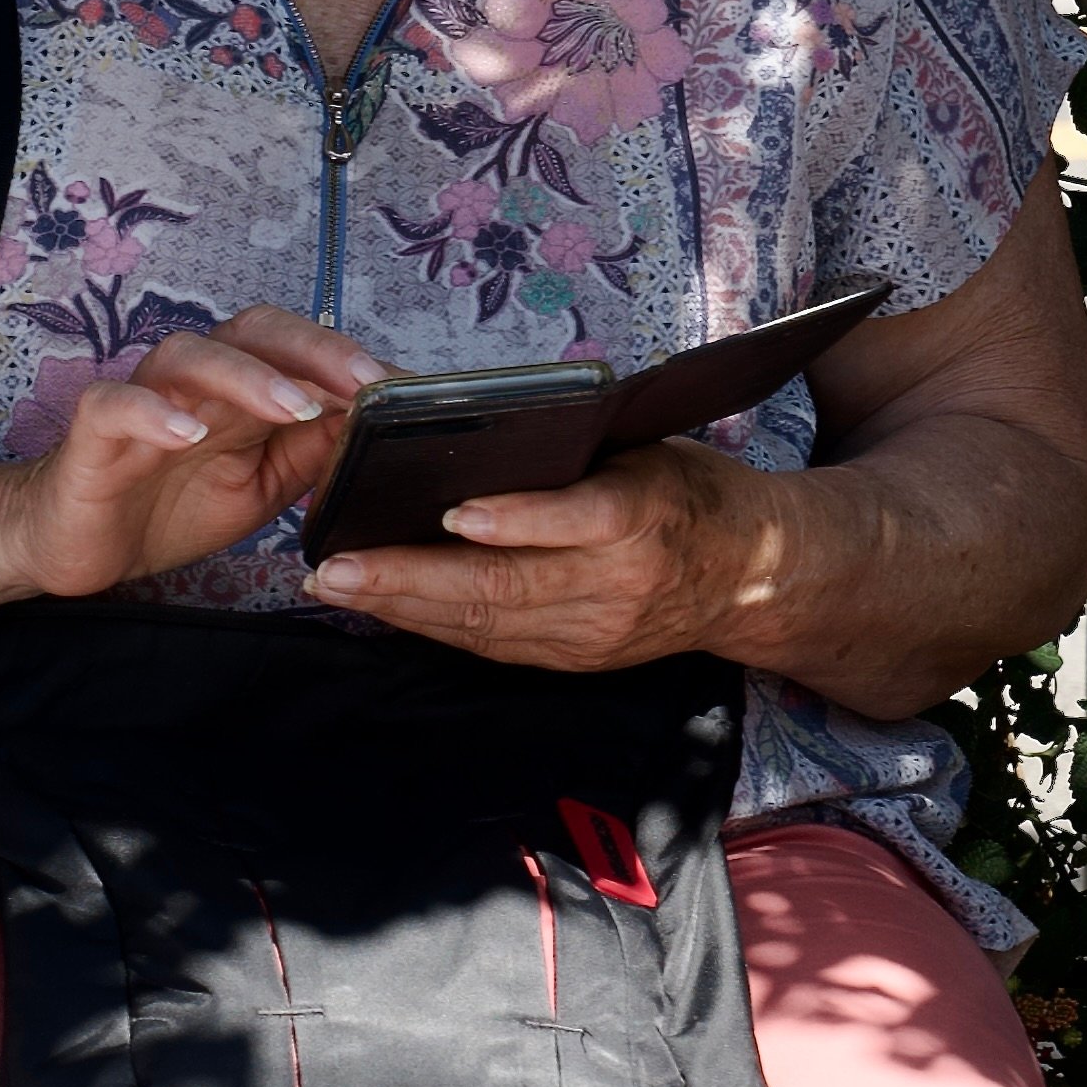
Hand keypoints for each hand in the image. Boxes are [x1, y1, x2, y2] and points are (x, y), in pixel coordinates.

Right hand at [0, 307, 382, 601]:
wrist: (76, 545)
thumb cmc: (169, 506)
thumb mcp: (262, 486)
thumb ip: (314, 452)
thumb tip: (383, 427)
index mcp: (241, 390)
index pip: (301, 349)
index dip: (353, 362)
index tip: (408, 390)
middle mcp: (195, 380)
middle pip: (254, 331)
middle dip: (314, 351)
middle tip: (366, 385)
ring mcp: (143, 399)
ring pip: (190, 354)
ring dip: (248, 376)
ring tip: (293, 406)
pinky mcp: (94, 431)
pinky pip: (118, 404)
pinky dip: (154, 412)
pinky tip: (187, 432)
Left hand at [307, 439, 767, 671]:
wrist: (751, 575)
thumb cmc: (686, 491)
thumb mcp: (644, 449)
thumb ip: (571, 449)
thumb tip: (470, 426)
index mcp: (642, 516)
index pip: (576, 520)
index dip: (515, 521)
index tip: (452, 513)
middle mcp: (616, 584)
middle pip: (505, 587)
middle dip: (410, 578)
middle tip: (336, 566)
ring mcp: (594, 632)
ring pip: (487, 624)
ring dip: (404, 608)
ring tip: (336, 587)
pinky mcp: (578, 661)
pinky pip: (494, 646)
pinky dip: (433, 626)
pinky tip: (384, 607)